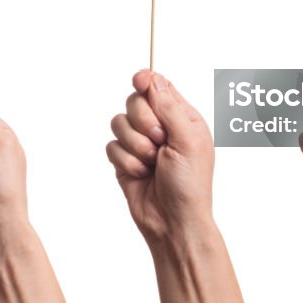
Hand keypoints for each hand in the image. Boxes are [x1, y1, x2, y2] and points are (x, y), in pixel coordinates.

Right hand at [106, 70, 214, 243]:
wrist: (173, 223)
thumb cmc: (190, 185)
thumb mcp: (188, 141)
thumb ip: (170, 107)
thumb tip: (153, 80)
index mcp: (182, 117)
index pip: (158, 87)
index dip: (146, 81)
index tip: (138, 80)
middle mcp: (160, 127)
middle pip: (134, 101)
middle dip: (144, 121)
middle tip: (160, 140)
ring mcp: (141, 143)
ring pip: (119, 122)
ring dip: (135, 144)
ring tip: (152, 163)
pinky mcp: (124, 159)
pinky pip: (111, 146)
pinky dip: (126, 161)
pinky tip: (141, 174)